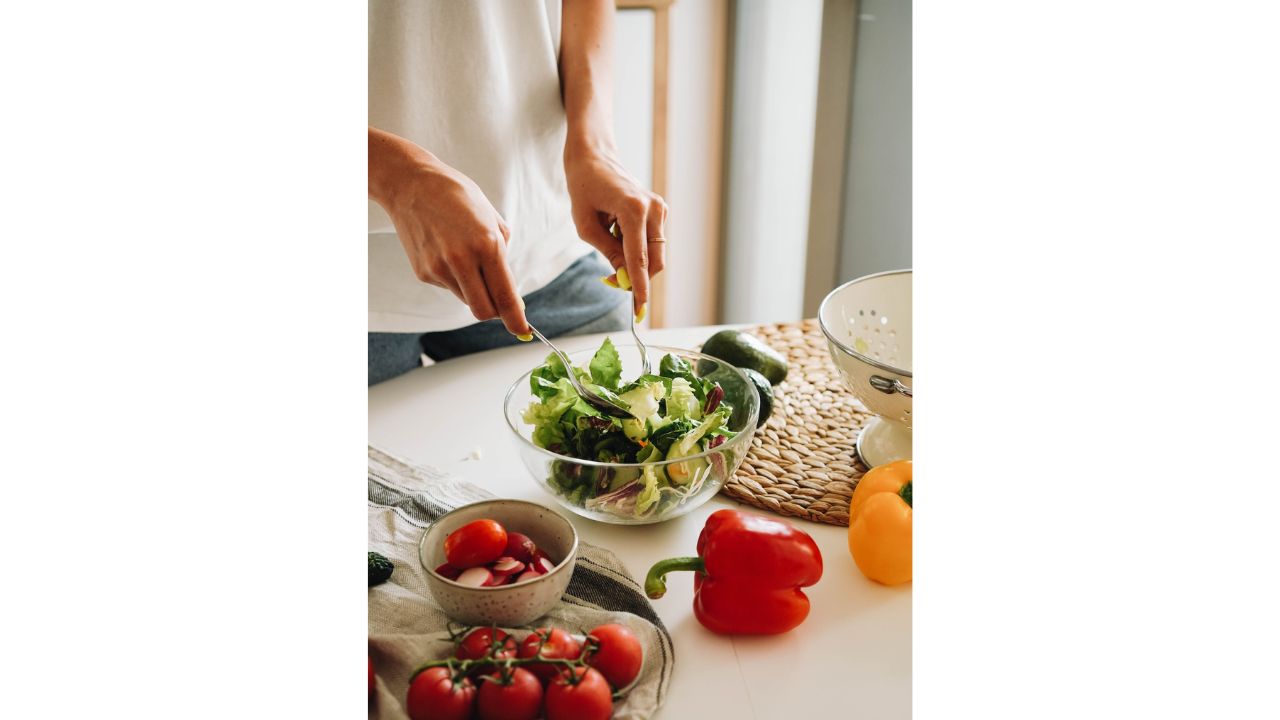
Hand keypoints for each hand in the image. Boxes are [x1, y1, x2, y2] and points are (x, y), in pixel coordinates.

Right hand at [369, 129, 529, 335]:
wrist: (411, 185)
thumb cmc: (457, 196)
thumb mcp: (491, 218)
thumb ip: (502, 253)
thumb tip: (507, 285)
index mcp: (486, 245)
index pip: (505, 296)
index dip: (516, 319)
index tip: (522, 331)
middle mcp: (462, 260)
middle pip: (484, 311)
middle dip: (496, 312)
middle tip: (501, 301)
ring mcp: (439, 268)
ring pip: (467, 300)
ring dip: (475, 290)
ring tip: (468, 259)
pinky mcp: (423, 272)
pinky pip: (449, 287)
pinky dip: (456, 278)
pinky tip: (448, 252)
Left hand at [564, 145, 666, 316]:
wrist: (595, 156)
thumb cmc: (584, 187)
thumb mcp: (586, 225)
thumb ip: (608, 252)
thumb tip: (624, 278)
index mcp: (633, 209)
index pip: (639, 258)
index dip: (639, 286)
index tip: (640, 308)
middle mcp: (653, 208)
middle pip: (654, 260)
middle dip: (638, 277)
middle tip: (613, 281)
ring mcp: (660, 208)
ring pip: (654, 253)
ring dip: (635, 261)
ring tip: (608, 244)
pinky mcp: (660, 210)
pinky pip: (652, 242)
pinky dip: (637, 248)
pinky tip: (617, 232)